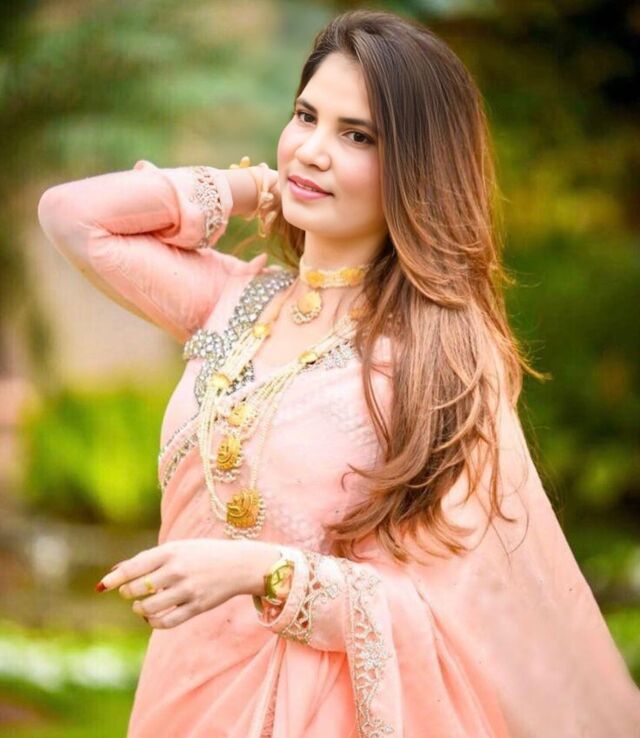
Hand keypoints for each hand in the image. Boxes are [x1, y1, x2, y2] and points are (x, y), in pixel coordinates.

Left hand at [95, 538, 279, 628]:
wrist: (238, 564)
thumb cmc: (202, 554)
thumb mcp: (177, 548)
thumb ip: (147, 559)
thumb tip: (115, 572)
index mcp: (170, 551)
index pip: (134, 567)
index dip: (114, 580)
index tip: (101, 587)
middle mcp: (177, 570)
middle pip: (137, 589)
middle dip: (128, 593)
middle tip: (131, 592)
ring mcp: (187, 590)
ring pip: (148, 608)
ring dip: (139, 609)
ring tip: (141, 606)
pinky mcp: (196, 607)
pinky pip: (166, 622)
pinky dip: (153, 622)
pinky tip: (152, 617)